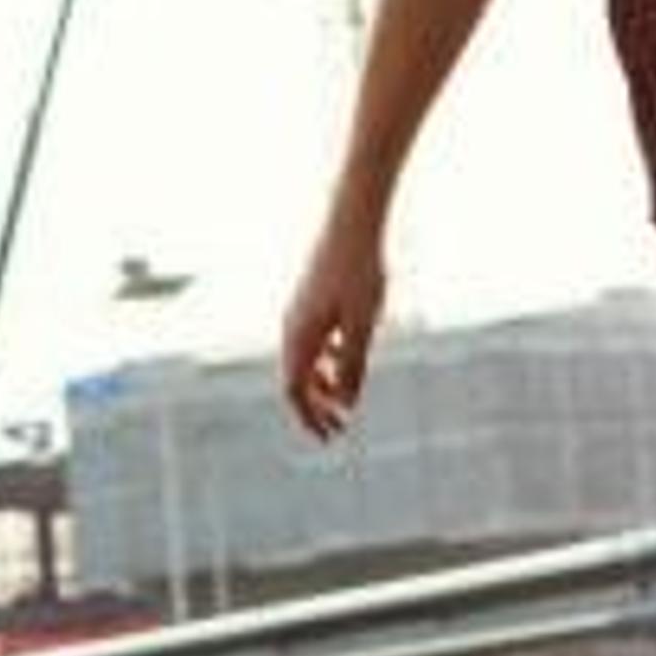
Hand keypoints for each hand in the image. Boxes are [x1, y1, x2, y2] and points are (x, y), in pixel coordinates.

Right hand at [279, 227, 387, 440]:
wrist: (353, 217)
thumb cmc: (360, 269)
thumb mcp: (363, 324)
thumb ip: (353, 365)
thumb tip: (345, 404)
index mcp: (299, 335)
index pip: (294, 390)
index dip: (309, 418)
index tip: (329, 438)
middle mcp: (292, 325)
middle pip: (295, 379)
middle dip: (315, 408)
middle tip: (338, 430)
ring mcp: (300, 310)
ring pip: (303, 359)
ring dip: (321, 385)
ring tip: (342, 401)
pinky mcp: (311, 297)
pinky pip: (311, 340)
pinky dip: (325, 359)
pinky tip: (344, 358)